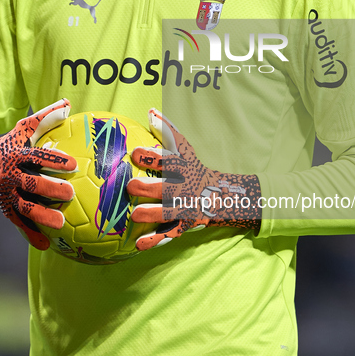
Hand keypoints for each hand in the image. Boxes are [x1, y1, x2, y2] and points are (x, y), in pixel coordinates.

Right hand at [0, 99, 76, 249]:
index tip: (73, 164)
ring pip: (25, 206)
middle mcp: (11, 176)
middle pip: (32, 183)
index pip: (38, 157)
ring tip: (60, 222)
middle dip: (50, 188)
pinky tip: (46, 245)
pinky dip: (30, 234)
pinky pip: (18, 223)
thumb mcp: (22, 130)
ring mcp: (6, 194)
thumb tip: (67, 103)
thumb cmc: (7, 145)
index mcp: (17, 155)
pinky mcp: (5, 209)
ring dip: (42, 215)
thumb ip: (45, 118)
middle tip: (69, 193)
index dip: (54, 161)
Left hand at [126, 109, 260, 251]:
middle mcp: (185, 188)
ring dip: (152, 213)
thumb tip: (149, 111)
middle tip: (130, 186)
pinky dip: (154, 239)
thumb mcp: (186, 151)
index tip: (134, 153)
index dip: (153, 156)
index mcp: (185, 168)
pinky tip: (138, 244)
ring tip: (135, 214)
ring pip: (167, 212)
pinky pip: (168, 234)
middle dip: (149, 187)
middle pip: (167, 187)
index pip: (169, 159)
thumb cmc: (195, 170)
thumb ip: (167, 132)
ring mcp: (186, 208)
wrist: (223, 197)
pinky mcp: (184, 225)